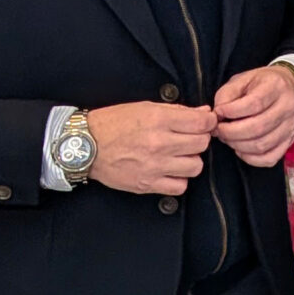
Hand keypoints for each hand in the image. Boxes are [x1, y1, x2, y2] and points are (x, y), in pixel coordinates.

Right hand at [86, 101, 216, 194]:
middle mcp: (158, 144)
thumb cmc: (113, 124)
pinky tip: (170, 170)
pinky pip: (179, 186)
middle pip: (201, 144)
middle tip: (189, 138)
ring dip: (190, 160)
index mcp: (158, 120)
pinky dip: (179, 179)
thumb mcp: (145, 107)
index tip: (206, 122)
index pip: (202, 122)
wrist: (85, 146)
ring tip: (179, 155)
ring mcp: (154, 166)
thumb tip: (203, 113)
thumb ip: (177, 111)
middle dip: (199, 139)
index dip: (208, 121)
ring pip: (195, 166)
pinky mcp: (147, 184)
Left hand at [213, 65, 293, 166]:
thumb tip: (218, 114)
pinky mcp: (289, 141)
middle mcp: (287, 107)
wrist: (290, 88)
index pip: (255, 104)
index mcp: (276, 87)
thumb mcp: (242, 79)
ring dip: (238, 145)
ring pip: (262, 145)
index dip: (232, 111)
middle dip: (231, 132)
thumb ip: (227, 94)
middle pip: (258, 127)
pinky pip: (270, 158)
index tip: (218, 112)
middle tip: (219, 129)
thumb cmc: (262, 84)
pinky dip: (251, 159)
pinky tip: (240, 149)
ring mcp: (290, 127)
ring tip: (228, 138)